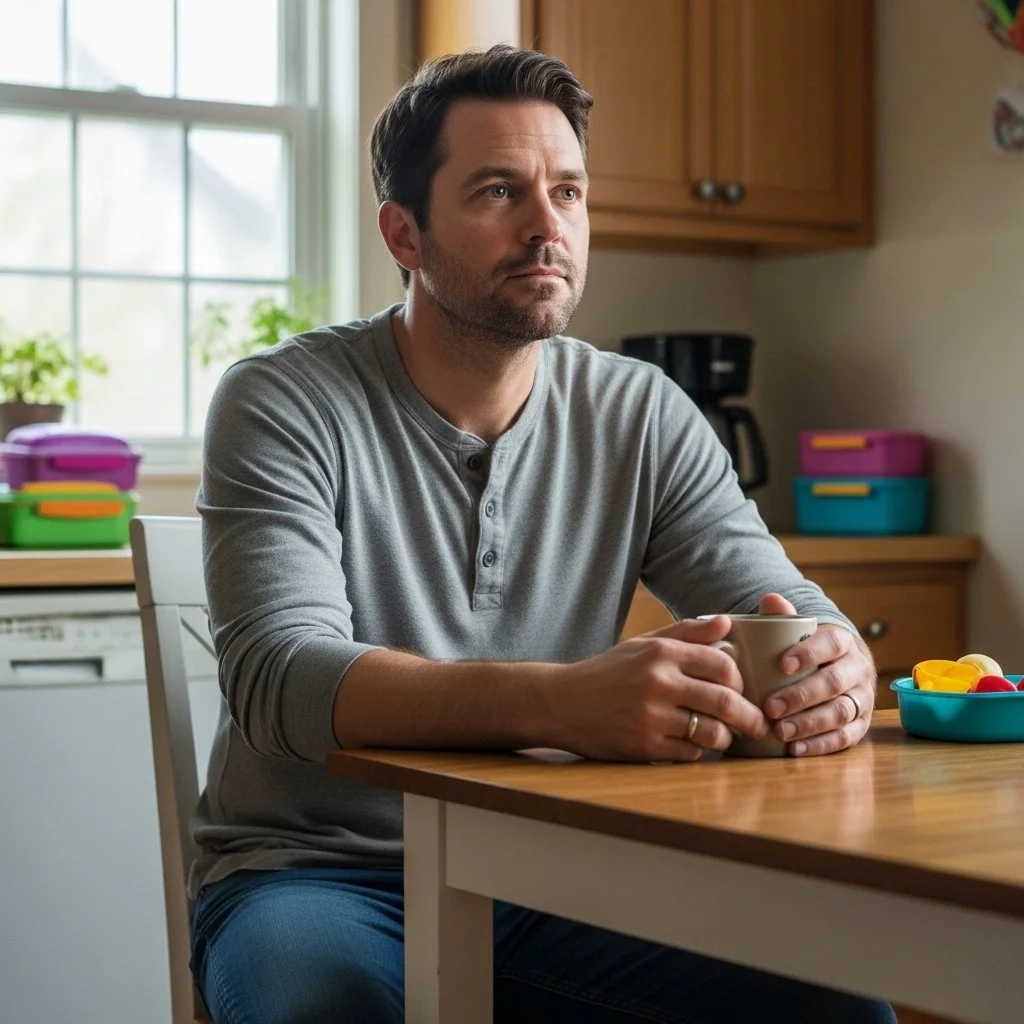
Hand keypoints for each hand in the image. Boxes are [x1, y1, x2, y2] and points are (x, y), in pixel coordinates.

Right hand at [549, 616, 767, 761]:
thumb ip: (686, 633)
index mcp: (661, 653)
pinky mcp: (644, 747)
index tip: (743, 690)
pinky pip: (689, 754)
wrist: (562, 703)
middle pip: (725, 701)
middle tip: (758, 724)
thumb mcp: (643, 645)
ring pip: (712, 732)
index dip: (740, 680)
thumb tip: (726, 622)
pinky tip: (689, 744)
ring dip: (725, 738)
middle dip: (750, 717)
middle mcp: (658, 682)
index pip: (723, 664)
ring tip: (724, 736)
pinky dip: (696, 751)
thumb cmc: (607, 672)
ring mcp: (651, 717)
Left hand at [758, 593, 875, 755]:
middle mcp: (857, 669)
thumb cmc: (807, 649)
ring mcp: (862, 698)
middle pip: (833, 683)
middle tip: (770, 707)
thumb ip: (783, 617)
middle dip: (801, 697)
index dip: (808, 654)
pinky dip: (821, 745)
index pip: (830, 644)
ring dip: (809, 724)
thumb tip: (770, 599)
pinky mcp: (861, 724)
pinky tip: (796, 750)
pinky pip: (846, 737)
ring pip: (840, 712)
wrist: (838, 665)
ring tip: (780, 732)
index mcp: (842, 642)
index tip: (781, 665)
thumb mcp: (798, 631)